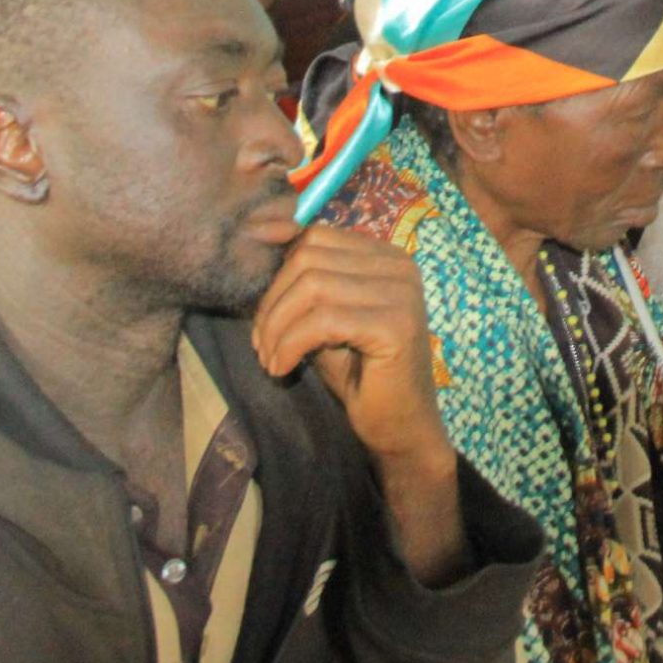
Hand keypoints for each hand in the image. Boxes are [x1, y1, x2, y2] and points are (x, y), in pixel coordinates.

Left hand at [252, 225, 452, 472]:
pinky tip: (282, 369)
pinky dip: (291, 344)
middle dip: (273, 302)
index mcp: (386, 257)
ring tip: (270, 359)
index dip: (277, 272)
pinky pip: (323, 321)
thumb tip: (260, 235)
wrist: (401, 427)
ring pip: (312, 287)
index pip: (316, 237)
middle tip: (262, 344)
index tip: (260, 316)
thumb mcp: (325, 319)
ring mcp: (402, 293)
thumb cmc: (360, 375)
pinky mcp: (396, 324)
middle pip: (309, 258)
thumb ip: (303, 283)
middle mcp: (399, 266)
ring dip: (278, 326)